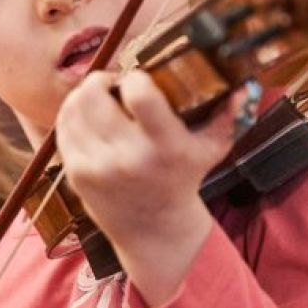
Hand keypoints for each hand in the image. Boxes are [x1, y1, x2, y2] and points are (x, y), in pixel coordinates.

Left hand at [55, 70, 238, 298]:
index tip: (139, 80)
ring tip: (100, 95)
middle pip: (95, 95)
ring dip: (85, 93)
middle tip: (113, 83)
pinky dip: (72, 113)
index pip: (140, 96)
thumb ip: (228, 115)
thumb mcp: (212, 149)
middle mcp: (130, 158)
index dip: (135, 78)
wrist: (154, 229)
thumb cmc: (184, 179)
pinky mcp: (77, 174)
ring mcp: (99, 168)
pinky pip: (64, 128)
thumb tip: (243, 84)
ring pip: (74, 107)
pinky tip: (88, 114)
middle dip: (103, 79)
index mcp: (166, 148)